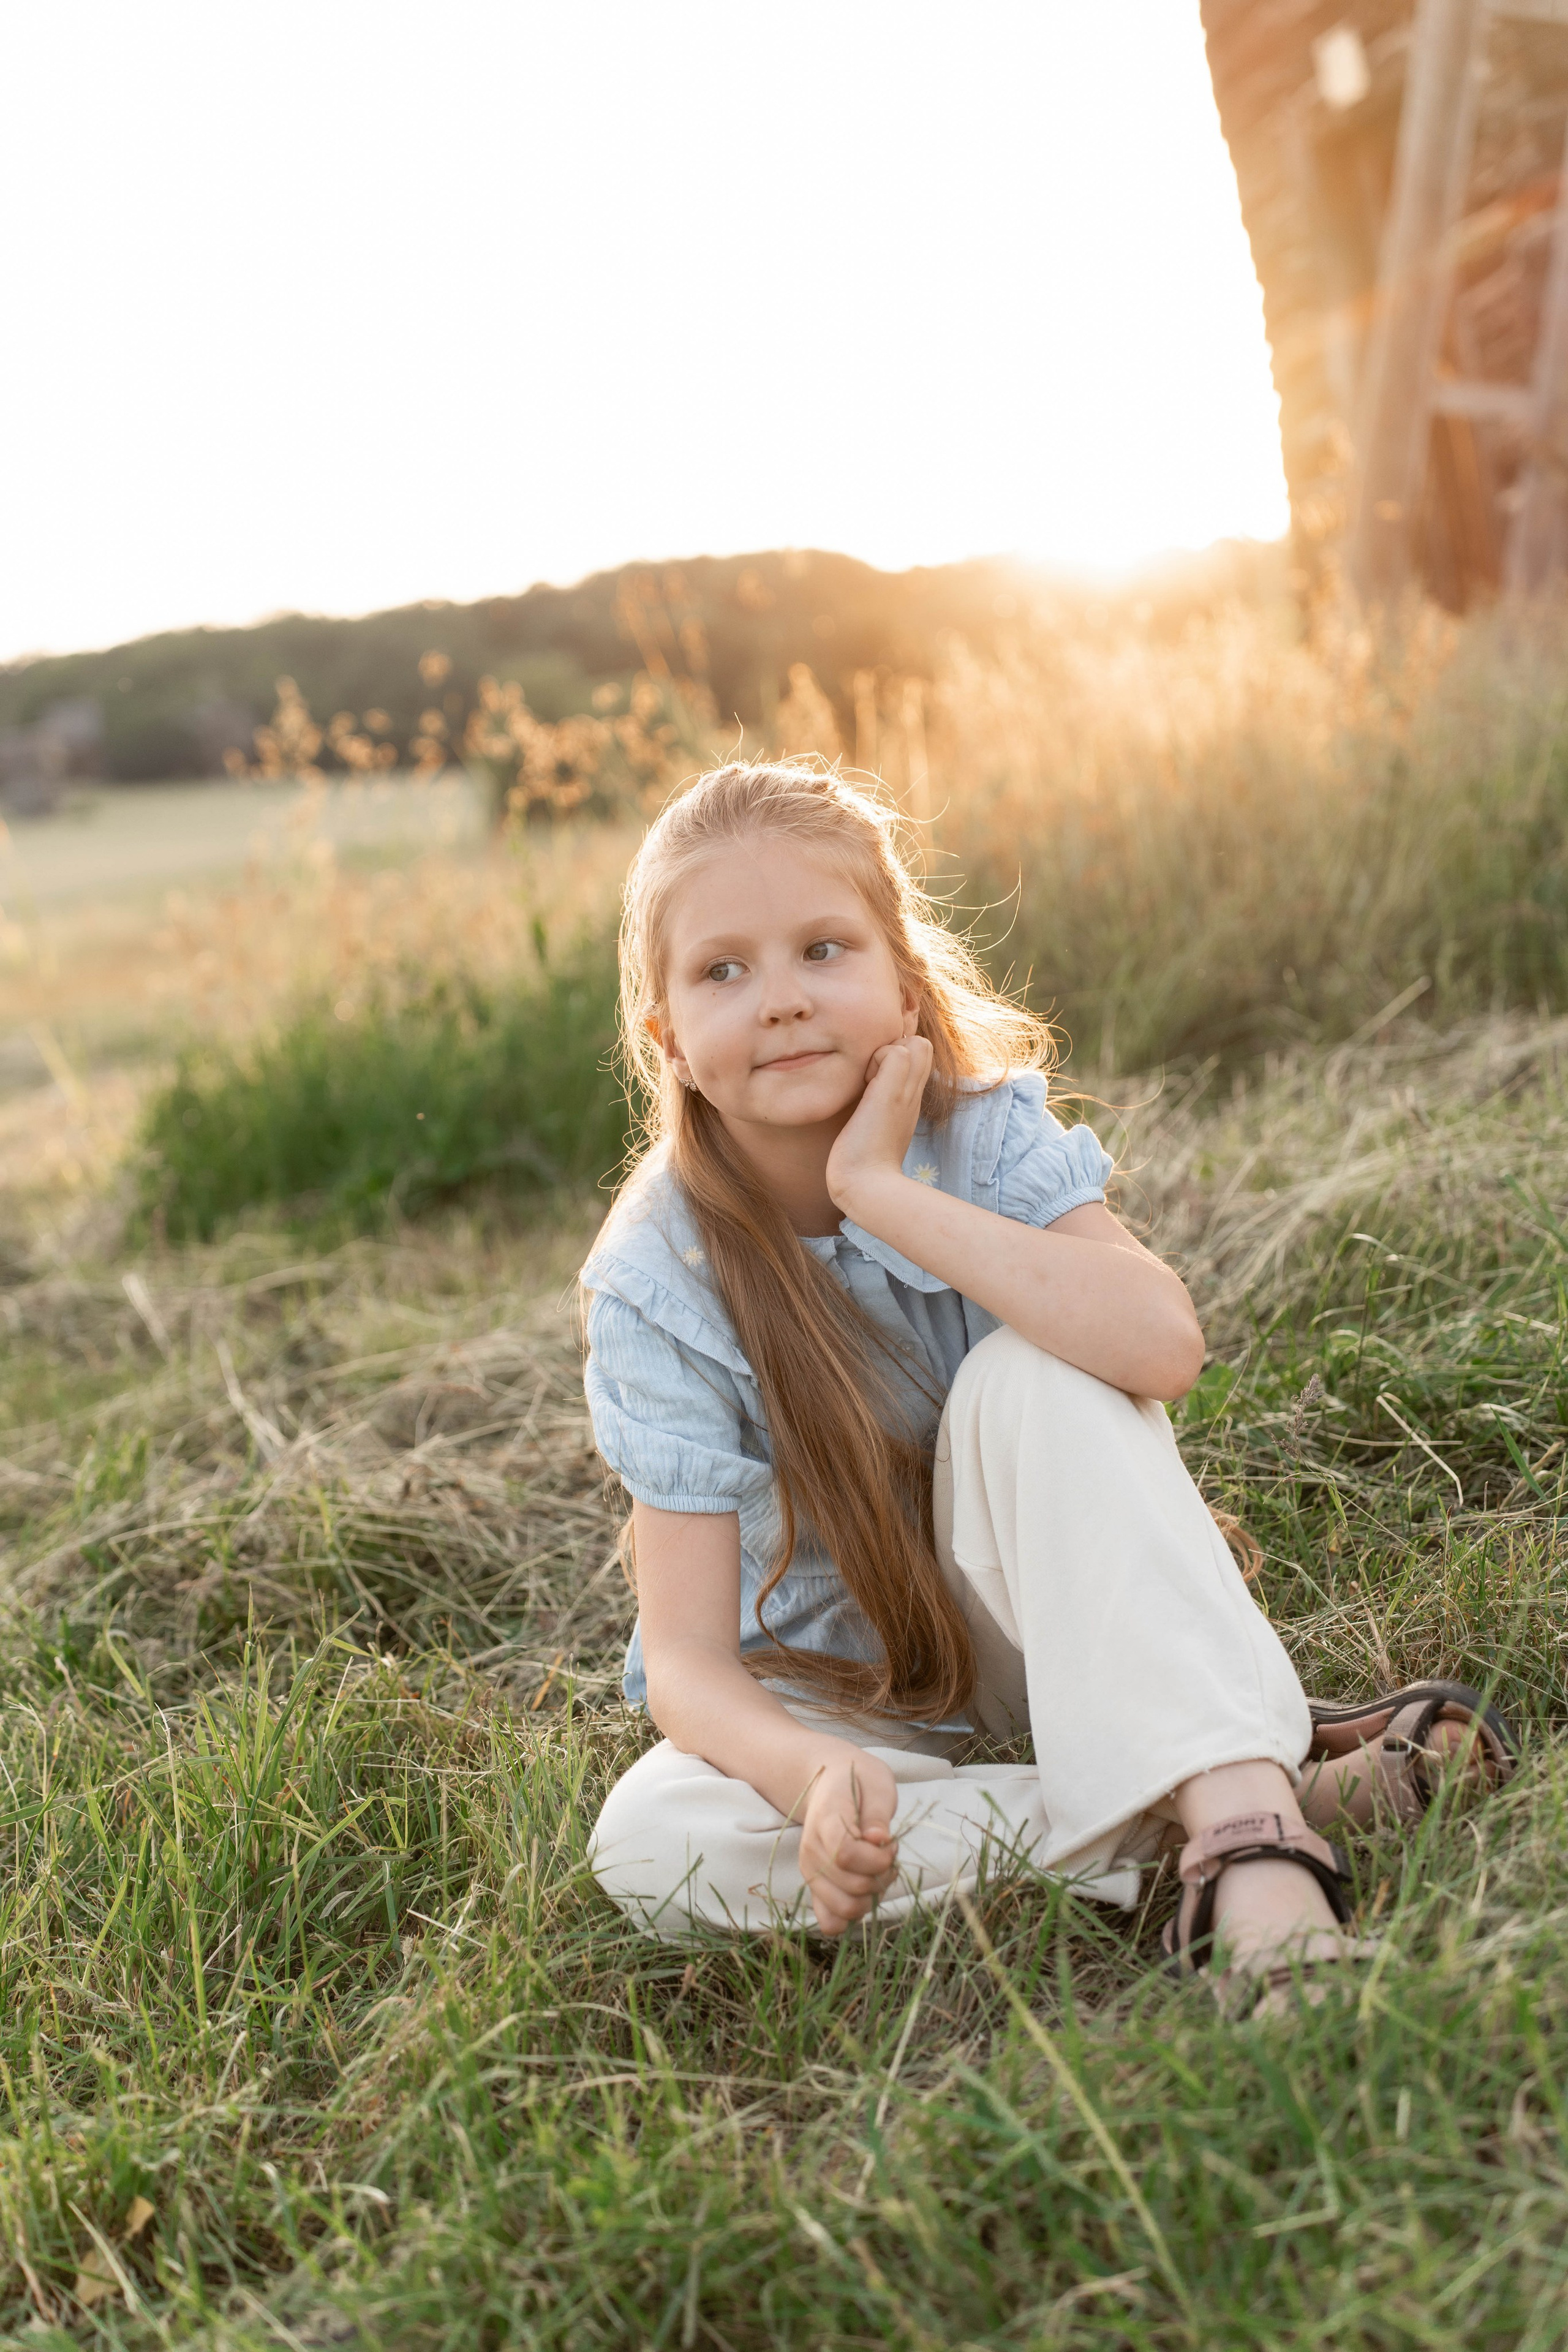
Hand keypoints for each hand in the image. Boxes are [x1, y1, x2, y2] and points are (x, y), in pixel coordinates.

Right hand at [795, 1750, 900, 1935]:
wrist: (830, 1783)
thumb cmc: (859, 1782)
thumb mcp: (877, 1783)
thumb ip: (878, 1812)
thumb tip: (878, 1839)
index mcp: (825, 1820)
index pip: (846, 1855)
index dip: (877, 1858)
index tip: (891, 1843)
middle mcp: (811, 1851)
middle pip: (851, 1887)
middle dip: (882, 1876)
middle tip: (888, 1853)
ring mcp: (810, 1872)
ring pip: (844, 1909)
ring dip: (872, 1896)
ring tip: (877, 1869)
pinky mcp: (815, 1888)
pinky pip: (831, 1921)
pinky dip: (854, 1913)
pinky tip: (865, 1889)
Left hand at [825, 1029, 932, 1218]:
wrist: (866, 1186)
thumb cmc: (861, 1163)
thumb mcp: (872, 1128)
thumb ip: (872, 1109)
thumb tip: (861, 1096)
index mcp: (908, 1101)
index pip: (917, 1057)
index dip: (897, 1055)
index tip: (873, 1078)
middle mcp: (912, 1094)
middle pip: (923, 1045)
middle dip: (895, 1048)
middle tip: (871, 1075)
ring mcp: (906, 1094)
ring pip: (916, 1043)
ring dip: (886, 1052)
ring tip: (868, 1081)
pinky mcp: (891, 1094)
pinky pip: (896, 1052)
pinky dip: (875, 1059)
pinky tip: (864, 1086)